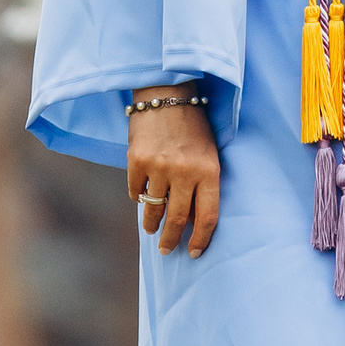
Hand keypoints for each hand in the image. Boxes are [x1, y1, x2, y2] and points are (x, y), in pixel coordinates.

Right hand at [128, 93, 221, 255]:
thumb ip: (203, 185)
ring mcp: (159, 166)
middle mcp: (184, 171)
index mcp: (209, 170)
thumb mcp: (208, 153)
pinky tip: (142, 197)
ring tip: (151, 229)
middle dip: (171, 240)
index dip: (201, 239)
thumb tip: (192, 222)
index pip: (208, 216)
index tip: (193, 252)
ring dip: (152, 223)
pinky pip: (136, 191)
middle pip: (179, 219)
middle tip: (166, 249)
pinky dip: (139, 197)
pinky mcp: (137, 161)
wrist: (166, 93)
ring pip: (154, 209)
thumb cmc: (193, 126)